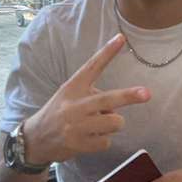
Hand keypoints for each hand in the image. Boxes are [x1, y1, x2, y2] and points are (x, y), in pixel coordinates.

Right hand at [22, 34, 150, 164]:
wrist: (35, 139)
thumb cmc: (60, 113)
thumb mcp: (70, 96)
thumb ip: (92, 95)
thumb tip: (117, 106)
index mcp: (73, 87)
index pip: (92, 66)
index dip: (107, 53)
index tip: (121, 38)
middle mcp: (75, 104)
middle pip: (107, 99)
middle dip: (129, 96)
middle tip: (146, 93)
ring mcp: (76, 125)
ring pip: (114, 122)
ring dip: (113, 125)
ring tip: (97, 126)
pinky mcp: (79, 143)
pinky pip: (107, 141)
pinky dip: (102, 141)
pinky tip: (88, 139)